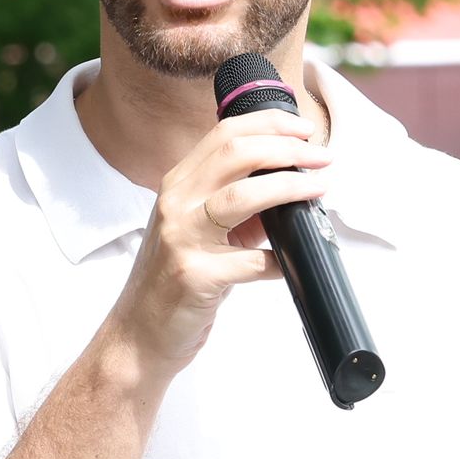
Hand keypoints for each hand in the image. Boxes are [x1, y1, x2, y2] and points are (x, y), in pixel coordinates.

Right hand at [111, 111, 331, 379]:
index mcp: (178, 184)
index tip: (303, 130)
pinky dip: (279, 259)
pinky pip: (250, 261)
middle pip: (235, 153)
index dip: (270, 125)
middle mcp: (176, 203)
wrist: (138, 333)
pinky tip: (291, 261)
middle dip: (286, 149)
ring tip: (319, 188)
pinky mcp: (194, 276)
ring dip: (289, 187)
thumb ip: (236, 205)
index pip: (225, 134)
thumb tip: (290, 184)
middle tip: (321, 157)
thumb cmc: (174, 280)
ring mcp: (181, 238)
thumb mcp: (199, 230)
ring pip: (243, 195)